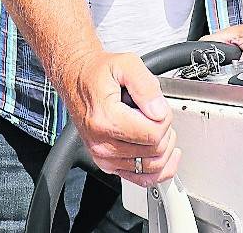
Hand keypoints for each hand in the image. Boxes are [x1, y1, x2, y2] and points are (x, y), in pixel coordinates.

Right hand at [57, 50, 179, 186]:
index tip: (157, 105)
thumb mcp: (127, 64)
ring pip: (151, 167)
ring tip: (156, 128)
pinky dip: (158, 170)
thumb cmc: (98, 72)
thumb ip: (146, 86)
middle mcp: (102, 143)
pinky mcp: (106, 163)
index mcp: (107, 119)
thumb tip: (159, 112)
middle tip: (155, 113)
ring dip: (162, 148)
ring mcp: (104, 156)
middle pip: (155, 151)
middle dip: (164, 130)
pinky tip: (165, 155)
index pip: (154, 134)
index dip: (165, 118)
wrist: (76, 78)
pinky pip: (140, 179)